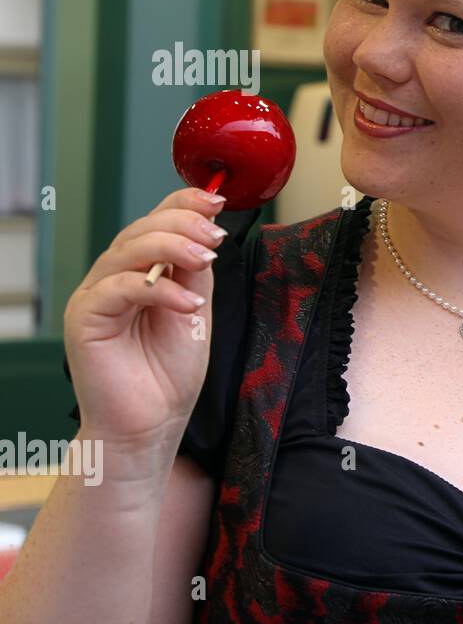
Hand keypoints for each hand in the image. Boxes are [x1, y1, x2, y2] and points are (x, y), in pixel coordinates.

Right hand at [63, 187, 229, 446]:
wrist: (151, 424)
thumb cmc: (170, 373)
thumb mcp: (195, 310)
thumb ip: (195, 272)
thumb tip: (207, 231)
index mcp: (140, 270)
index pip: (156, 221)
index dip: (183, 203)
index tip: (216, 199)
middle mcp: (113, 277)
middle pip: (141, 229)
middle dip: (183, 224)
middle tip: (215, 235)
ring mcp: (96, 295)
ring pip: (128, 250)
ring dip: (173, 247)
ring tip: (207, 258)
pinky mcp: (85, 318)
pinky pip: (118, 288)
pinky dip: (157, 290)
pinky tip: (188, 304)